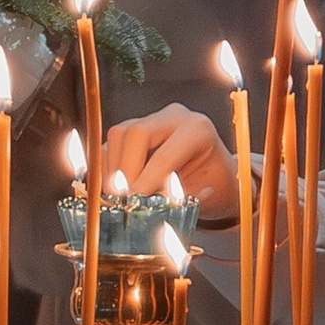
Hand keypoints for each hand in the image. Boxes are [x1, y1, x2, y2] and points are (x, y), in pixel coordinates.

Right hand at [100, 106, 238, 220]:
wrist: (217, 177)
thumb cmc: (215, 186)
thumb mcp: (206, 196)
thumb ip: (177, 200)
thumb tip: (145, 206)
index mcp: (198, 130)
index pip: (164, 155)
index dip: (145, 181)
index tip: (133, 202)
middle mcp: (173, 118)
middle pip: (136, 133)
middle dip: (125, 170)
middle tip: (123, 199)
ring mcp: (150, 121)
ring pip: (118, 135)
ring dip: (113, 170)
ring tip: (120, 196)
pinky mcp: (132, 130)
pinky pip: (110, 145)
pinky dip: (107, 169)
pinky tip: (115, 189)